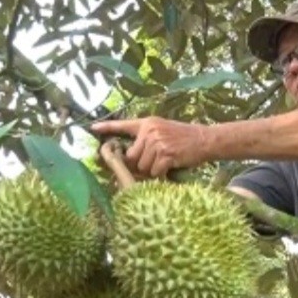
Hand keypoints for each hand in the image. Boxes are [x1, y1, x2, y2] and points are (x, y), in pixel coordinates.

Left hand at [90, 117, 208, 177]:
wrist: (204, 139)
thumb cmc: (183, 138)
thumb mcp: (162, 130)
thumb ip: (145, 140)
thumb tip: (128, 158)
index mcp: (147, 123)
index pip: (123, 124)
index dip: (107, 127)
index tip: (93, 128)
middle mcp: (150, 130)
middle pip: (131, 157)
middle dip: (140, 165)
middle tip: (155, 162)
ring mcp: (157, 141)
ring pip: (142, 166)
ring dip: (152, 170)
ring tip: (165, 161)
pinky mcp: (165, 153)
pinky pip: (154, 171)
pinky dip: (161, 173)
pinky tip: (170, 166)